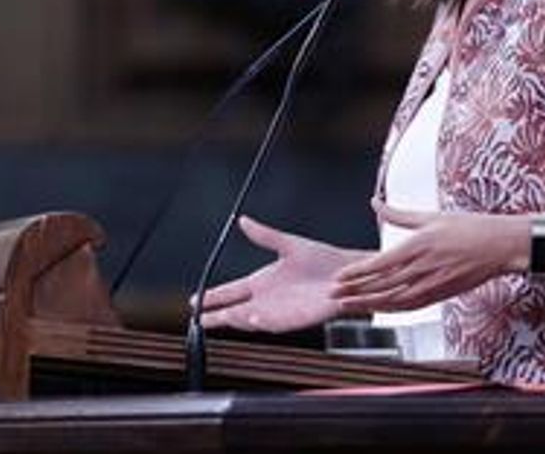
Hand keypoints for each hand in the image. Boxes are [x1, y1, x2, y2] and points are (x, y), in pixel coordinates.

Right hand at [196, 216, 364, 332]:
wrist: (349, 273)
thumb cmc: (323, 260)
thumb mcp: (289, 244)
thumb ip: (265, 235)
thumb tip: (243, 220)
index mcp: (263, 282)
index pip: (231, 291)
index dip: (213, 296)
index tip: (195, 299)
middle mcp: (268, 299)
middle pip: (235, 309)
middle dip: (217, 314)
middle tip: (198, 318)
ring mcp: (280, 311)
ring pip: (251, 319)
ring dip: (236, 319)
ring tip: (220, 317)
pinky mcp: (296, 319)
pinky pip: (275, 323)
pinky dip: (261, 322)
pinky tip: (250, 318)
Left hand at [331, 200, 525, 312]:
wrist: (502, 246)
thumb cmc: (470, 227)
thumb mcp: (431, 216)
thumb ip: (399, 214)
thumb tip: (375, 203)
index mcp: (419, 245)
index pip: (380, 264)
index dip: (357, 273)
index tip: (339, 277)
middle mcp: (424, 268)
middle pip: (383, 285)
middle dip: (356, 292)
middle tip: (334, 295)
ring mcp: (433, 284)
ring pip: (395, 300)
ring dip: (370, 304)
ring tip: (349, 305)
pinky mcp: (442, 294)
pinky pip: (412, 306)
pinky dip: (392, 309)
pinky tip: (379, 309)